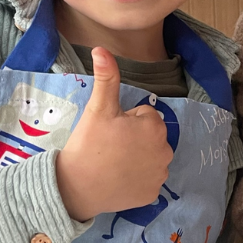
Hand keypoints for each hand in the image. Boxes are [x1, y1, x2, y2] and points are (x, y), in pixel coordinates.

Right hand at [55, 47, 172, 220]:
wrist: (76, 188)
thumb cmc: (88, 145)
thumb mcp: (98, 108)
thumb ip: (106, 77)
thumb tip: (101, 48)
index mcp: (155, 126)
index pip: (144, 115)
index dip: (124, 121)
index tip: (109, 131)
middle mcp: (166, 150)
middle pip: (149, 135)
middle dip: (133, 137)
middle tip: (109, 146)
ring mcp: (161, 174)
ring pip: (150, 156)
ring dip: (137, 157)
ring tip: (113, 162)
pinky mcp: (153, 193)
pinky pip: (148, 178)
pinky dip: (136, 178)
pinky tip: (119, 179)